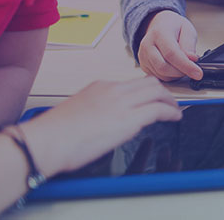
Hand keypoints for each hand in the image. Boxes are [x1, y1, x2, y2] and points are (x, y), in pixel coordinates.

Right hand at [21, 78, 181, 177]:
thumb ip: (96, 108)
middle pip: (149, 83)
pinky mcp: (129, 118)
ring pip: (157, 92)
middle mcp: (114, 90)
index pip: (132, 83)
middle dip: (163, 91)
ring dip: (170, 101)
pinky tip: (175, 117)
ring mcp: (122, 103)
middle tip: (170, 101)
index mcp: (101, 86)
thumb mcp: (79, 110)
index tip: (153, 96)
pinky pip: (158, 110)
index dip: (147, 90)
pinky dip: (171, 112)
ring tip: (175, 109)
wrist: (47, 141)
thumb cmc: (55, 134)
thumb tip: (105, 118)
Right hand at [138, 10, 201, 80]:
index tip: (198, 73)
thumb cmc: (174, 27)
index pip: (171, 54)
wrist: (160, 24)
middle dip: (181, 72)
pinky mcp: (144, 65)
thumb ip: (189, 44)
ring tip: (183, 64)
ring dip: (176, 74)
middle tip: (192, 67)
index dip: (186, 66)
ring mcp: (143, 56)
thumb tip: (192, 59)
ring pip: (161, 75)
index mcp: (159, 33)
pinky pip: (158, 77)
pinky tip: (175, 66)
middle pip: (164, 67)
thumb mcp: (187, 29)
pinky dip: (170, 75)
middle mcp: (147, 45)